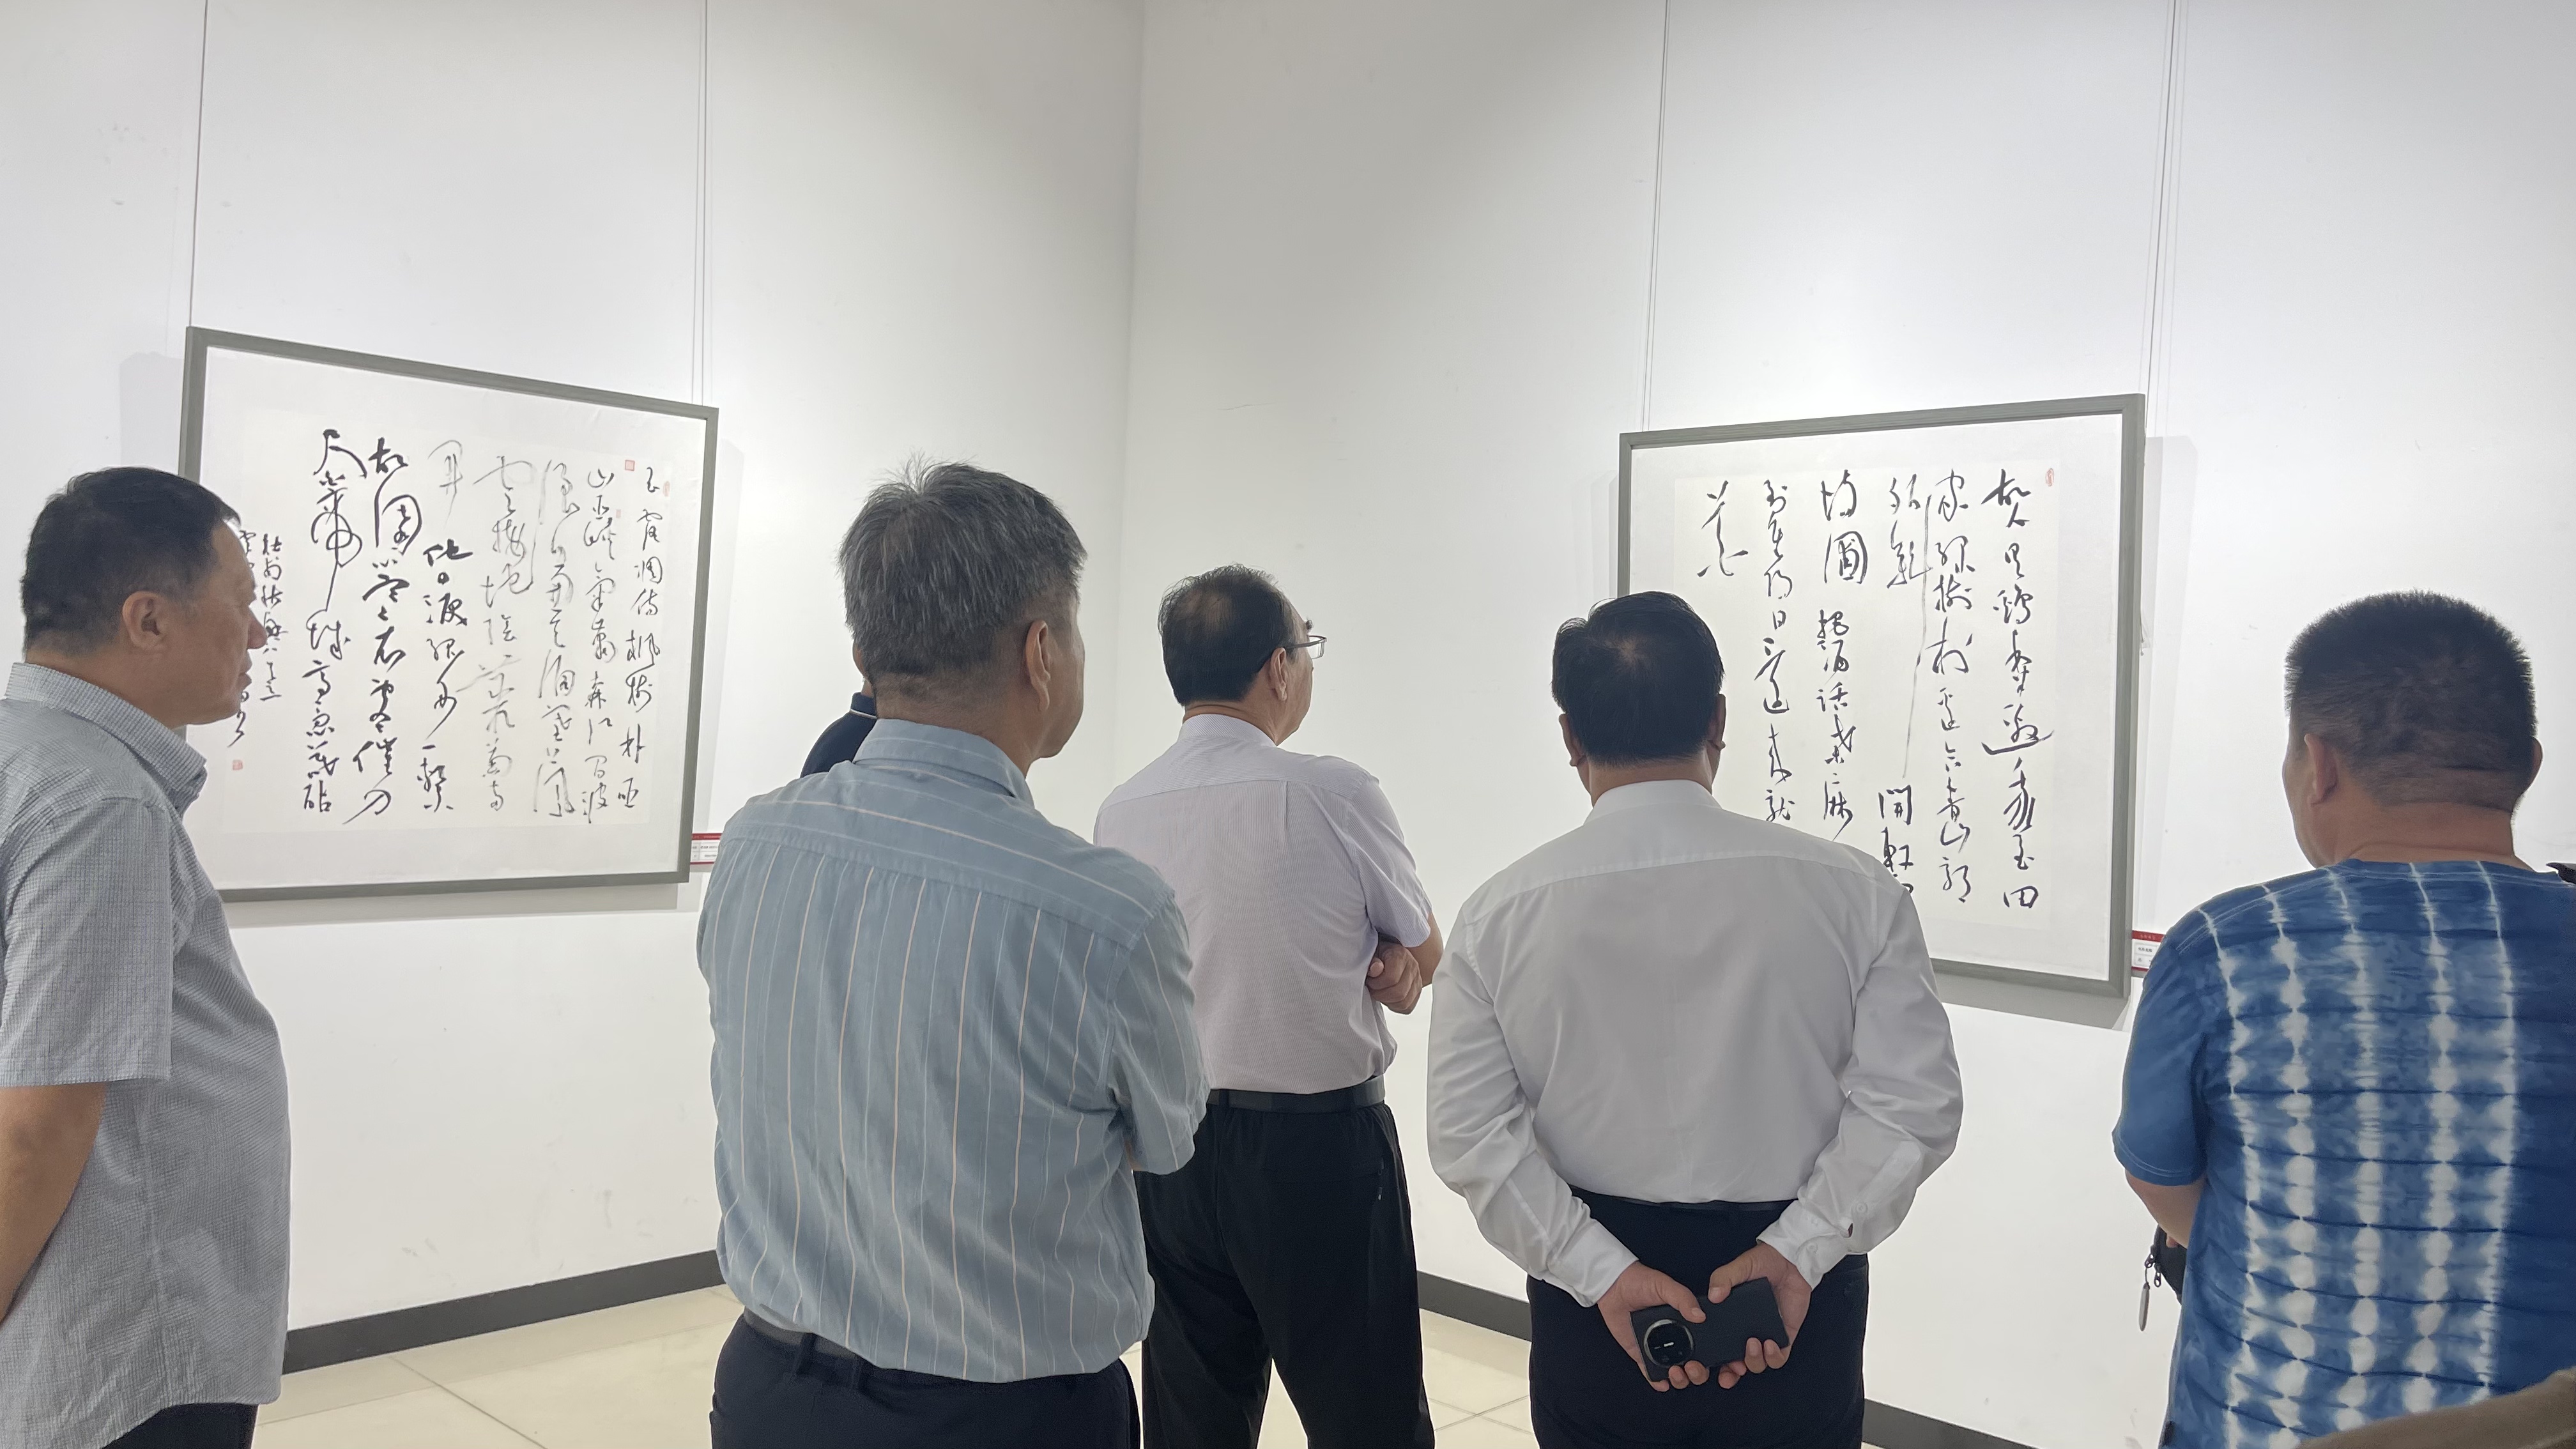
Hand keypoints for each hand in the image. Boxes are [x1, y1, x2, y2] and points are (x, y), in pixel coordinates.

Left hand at [1366, 939, 1424, 1013]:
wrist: (1388, 955)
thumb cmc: (1379, 955)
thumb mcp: (1372, 953)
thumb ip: (1372, 962)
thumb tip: (1375, 969)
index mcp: (1401, 956)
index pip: (1391, 978)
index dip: (1376, 984)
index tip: (1370, 981)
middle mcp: (1412, 968)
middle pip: (1399, 993)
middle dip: (1381, 995)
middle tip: (1373, 989)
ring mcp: (1417, 980)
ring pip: (1404, 1003)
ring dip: (1388, 1002)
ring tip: (1380, 992)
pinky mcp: (1417, 991)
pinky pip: (1407, 1007)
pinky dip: (1395, 1006)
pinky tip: (1388, 997)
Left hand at [1595, 1260, 1710, 1391]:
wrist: (1614, 1286)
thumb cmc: (1641, 1281)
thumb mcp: (1665, 1286)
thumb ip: (1683, 1298)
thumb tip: (1700, 1315)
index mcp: (1687, 1323)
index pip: (1708, 1346)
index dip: (1718, 1359)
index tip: (1725, 1366)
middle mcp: (1676, 1338)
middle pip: (1695, 1365)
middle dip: (1698, 1373)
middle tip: (1693, 1367)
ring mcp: (1659, 1348)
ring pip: (1676, 1373)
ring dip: (1681, 1379)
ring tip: (1676, 1372)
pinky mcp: (1641, 1353)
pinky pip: (1651, 1372)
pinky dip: (1657, 1381)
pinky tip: (1662, 1382)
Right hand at [1704, 1242, 1809, 1387]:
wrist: (1790, 1260)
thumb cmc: (1763, 1262)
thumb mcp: (1739, 1267)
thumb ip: (1723, 1278)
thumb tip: (1713, 1295)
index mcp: (1731, 1318)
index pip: (1719, 1345)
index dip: (1713, 1360)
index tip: (1708, 1364)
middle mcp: (1746, 1331)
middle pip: (1736, 1363)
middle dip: (1732, 1372)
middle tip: (1733, 1368)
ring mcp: (1765, 1335)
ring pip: (1758, 1364)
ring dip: (1754, 1361)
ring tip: (1753, 1345)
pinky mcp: (1784, 1336)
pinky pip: (1779, 1357)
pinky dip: (1774, 1357)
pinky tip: (1770, 1345)